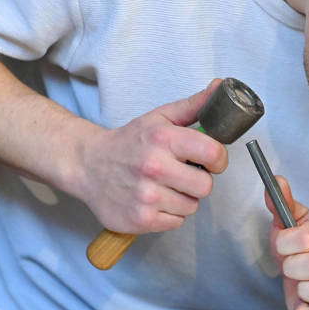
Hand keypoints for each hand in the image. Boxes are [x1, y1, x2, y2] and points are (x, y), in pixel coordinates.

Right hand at [72, 79, 228, 233]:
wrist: (87, 165)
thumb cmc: (129, 142)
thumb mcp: (160, 118)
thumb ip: (194, 105)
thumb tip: (221, 86)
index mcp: (163, 139)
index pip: (213, 153)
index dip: (218, 159)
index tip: (209, 160)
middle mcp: (154, 167)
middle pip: (206, 186)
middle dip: (198, 181)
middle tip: (181, 174)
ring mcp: (146, 196)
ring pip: (191, 206)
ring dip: (182, 198)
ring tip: (164, 186)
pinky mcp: (141, 220)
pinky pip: (176, 222)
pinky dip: (169, 214)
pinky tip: (154, 200)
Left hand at [264, 176, 308, 309]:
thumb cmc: (303, 243)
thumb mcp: (292, 219)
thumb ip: (281, 201)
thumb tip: (275, 180)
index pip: (307, 237)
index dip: (286, 242)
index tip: (282, 243)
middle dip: (292, 266)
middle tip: (289, 264)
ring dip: (302, 289)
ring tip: (298, 282)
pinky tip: (301, 305)